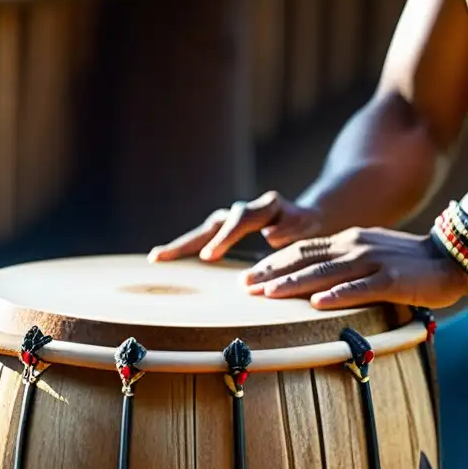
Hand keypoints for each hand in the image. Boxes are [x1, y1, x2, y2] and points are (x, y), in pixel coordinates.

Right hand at [148, 191, 322, 262]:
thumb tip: (271, 234)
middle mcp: (243, 212)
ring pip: (203, 232)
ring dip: (181, 245)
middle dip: (187, 241)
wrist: (309, 219)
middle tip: (162, 256)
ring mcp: (232, 221)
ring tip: (157, 257)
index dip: (223, 239)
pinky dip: (186, 250)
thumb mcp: (309, 225)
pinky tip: (165, 260)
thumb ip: (293, 228)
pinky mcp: (227, 233)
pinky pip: (204, 240)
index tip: (207, 257)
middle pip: (212, 225)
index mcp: (264, 208)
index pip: (239, 221)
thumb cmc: (311, 226)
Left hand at [240, 226, 467, 309]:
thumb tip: (310, 281)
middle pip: (306, 259)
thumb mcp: (369, 254)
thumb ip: (341, 262)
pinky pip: (362, 288)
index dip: (272, 262)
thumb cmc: (408, 263)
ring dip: (295, 284)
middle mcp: (356, 246)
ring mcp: (374, 261)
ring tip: (269, 295)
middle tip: (244, 288)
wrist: (453, 258)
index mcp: (347, 240)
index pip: (301, 250)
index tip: (247, 277)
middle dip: (272, 273)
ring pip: (327, 272)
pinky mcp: (393, 280)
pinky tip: (318, 304)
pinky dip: (339, 295)